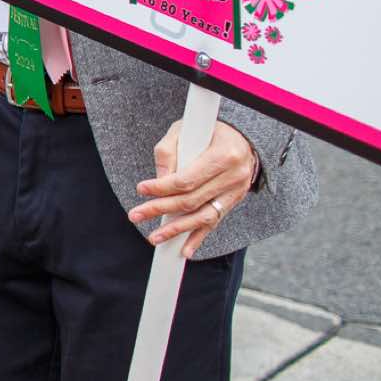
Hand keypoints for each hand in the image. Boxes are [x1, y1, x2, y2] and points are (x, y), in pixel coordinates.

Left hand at [131, 120, 257, 256]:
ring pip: (203, 217)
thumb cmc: (209, 130)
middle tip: (136, 215)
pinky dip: (198, 237)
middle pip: (192, 200)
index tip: (141, 189)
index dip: (162, 188)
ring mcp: (236, 192)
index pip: (187, 180)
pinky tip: (184, 250)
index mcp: (223, 155)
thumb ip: (168, 152)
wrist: (243, 136)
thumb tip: (159, 181)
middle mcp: (234, 177)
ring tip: (154, 238)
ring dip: (177, 230)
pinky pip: (215, 222)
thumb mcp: (185, 129)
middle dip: (160, 209)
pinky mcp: (234, 201)